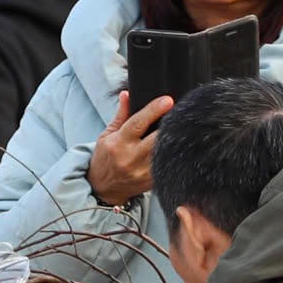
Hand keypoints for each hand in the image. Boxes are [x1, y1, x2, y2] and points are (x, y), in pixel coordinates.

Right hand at [88, 91, 173, 208]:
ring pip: (164, 151)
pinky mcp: (151, 181)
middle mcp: (130, 158)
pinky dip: (171, 153)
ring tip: (180, 128)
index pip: (138, 123)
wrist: (102, 188)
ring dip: (173, 139)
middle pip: (156, 138)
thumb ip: (120, 115)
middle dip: (169, 124)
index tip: (168, 100)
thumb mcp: (107, 135)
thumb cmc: (104, 158)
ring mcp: (142, 171)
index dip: (154, 110)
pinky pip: (166, 164)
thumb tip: (127, 94)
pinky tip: (175, 145)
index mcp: (118, 143)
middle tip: (180, 112)